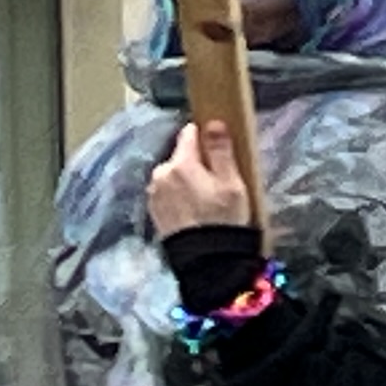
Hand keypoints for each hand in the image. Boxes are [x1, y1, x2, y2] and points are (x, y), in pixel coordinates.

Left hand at [148, 121, 251, 235]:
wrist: (207, 262)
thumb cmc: (224, 220)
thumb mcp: (232, 184)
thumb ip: (221, 151)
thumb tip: (212, 123)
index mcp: (181, 163)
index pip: (189, 133)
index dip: (205, 138)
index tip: (219, 152)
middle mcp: (161, 174)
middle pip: (180, 157)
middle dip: (195, 164)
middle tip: (216, 185)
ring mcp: (154, 193)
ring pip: (172, 176)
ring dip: (185, 181)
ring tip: (204, 202)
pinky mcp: (153, 211)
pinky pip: (167, 194)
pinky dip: (178, 197)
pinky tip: (192, 212)